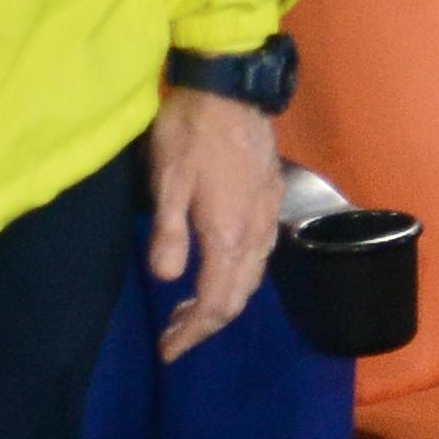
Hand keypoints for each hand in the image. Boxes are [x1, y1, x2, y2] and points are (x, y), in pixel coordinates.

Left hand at [149, 86, 281, 362]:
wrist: (232, 86)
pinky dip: (239, 277)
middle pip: (238, 297)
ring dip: (222, 302)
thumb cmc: (191, 132)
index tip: (168, 351)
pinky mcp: (272, 198)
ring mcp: (269, 215)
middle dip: (205, 325)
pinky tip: (221, 269)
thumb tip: (168, 280)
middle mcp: (256, 233)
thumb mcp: (166, 181)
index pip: (215, 302)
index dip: (192, 333)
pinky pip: (262, 255)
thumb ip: (168, 234)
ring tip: (190, 310)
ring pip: (253, 278)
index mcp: (228, 234)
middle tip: (172, 336)